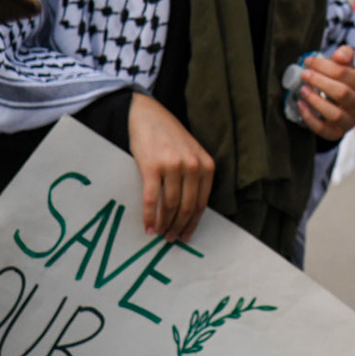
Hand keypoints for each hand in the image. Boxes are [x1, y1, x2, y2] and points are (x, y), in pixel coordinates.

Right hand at [129, 92, 214, 241]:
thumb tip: (188, 211)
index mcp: (206, 165)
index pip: (202, 202)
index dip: (193, 222)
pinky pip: (151, 199)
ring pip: (170, 206)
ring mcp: (173, 166)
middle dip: (179, 227)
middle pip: (187, 207)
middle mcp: (193, 166)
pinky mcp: (152, 167)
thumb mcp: (192, 154)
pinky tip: (148, 226)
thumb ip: (195, 176)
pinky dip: (150, 217)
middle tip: (170, 240)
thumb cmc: (170, 137)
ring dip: (164, 224)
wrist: (148, 115)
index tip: (186, 236)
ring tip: (158, 234)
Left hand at [296, 45, 354, 140]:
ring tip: (303, 90)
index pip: (346, 74)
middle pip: (342, 93)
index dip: (325, 66)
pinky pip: (323, 130)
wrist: (338, 104)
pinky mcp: (337, 133)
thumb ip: (344, 55)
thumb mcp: (343, 65)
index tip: (308, 61)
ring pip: (335, 114)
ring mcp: (350, 121)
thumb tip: (340, 55)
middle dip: (320, 82)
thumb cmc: (339, 81)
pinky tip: (300, 105)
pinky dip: (309, 118)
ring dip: (316, 101)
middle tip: (304, 74)